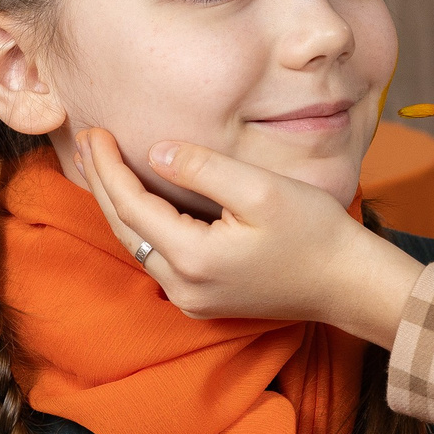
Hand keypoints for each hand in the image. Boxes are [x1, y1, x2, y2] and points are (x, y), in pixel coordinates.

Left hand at [76, 130, 423, 346]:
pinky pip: (158, 258)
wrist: (347, 283)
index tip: (94, 131)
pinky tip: (138, 201)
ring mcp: (191, 300)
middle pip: (125, 229)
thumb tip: (157, 152)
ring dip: (119, 205)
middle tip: (86, 141)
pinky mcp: (204, 301)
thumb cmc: (314, 232)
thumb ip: (204, 169)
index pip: (131, 205)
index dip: (107, 167)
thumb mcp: (261, 190)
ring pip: (138, 246)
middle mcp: (183, 287)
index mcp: (193, 258)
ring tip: (102, 165)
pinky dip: (141, 226)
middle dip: (103, 182)